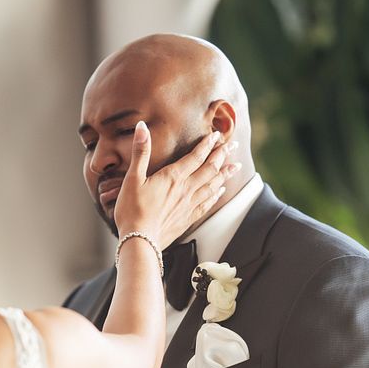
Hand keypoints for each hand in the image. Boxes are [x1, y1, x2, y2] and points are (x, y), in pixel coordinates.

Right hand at [114, 122, 238, 247]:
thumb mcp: (132, 178)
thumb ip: (140, 151)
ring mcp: (189, 205)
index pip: (196, 156)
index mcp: (173, 177)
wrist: (140, 240)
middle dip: (222, 154)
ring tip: (235, 166)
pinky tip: (220, 191)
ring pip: (213, 185)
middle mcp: (186, 189)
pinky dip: (216, 195)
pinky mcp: (187, 218)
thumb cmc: (132, 210)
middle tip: (233, 144)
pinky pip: (207, 204)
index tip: (217, 135)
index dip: (208, 144)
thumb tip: (141, 127)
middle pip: (210, 168)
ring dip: (225, 174)